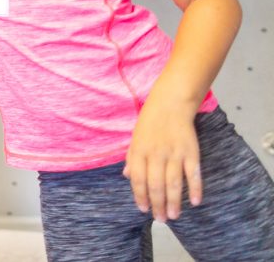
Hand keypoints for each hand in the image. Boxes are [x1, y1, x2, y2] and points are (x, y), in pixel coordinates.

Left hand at [123, 98, 201, 221]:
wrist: (170, 104)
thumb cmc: (150, 122)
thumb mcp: (135, 138)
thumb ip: (132, 158)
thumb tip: (127, 176)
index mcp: (139, 151)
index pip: (138, 180)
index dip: (140, 196)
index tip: (143, 210)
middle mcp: (156, 154)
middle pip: (156, 185)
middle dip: (157, 205)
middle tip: (160, 219)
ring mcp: (174, 154)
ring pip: (174, 183)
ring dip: (174, 202)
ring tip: (173, 216)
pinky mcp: (191, 152)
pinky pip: (193, 174)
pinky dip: (195, 188)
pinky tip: (195, 202)